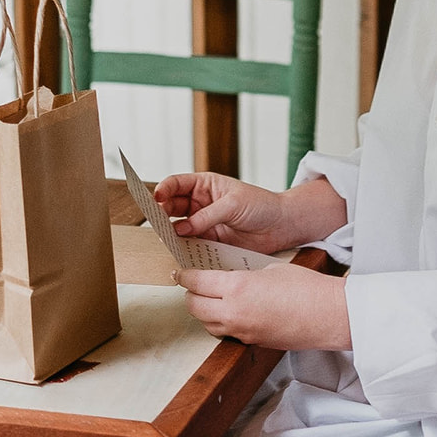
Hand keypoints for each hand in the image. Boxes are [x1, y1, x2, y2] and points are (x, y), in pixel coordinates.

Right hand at [154, 173, 347, 253]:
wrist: (280, 226)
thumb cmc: (261, 205)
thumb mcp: (233, 204)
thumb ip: (207, 216)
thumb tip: (182, 228)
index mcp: (205, 185)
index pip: (177, 184)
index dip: (164, 189)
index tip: (156, 198)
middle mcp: (200, 203)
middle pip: (172, 207)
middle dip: (162, 214)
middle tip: (157, 224)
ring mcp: (203, 223)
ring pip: (178, 227)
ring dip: (170, 234)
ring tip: (166, 240)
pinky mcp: (209, 241)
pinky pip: (190, 244)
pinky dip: (183, 249)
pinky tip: (179, 253)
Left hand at [175, 263, 350, 350]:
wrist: (328, 315)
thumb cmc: (306, 288)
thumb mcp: (270, 269)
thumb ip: (244, 276)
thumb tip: (232, 282)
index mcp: (237, 288)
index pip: (197, 283)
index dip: (185, 276)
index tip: (181, 272)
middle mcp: (234, 312)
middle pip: (195, 307)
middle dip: (190, 295)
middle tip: (191, 285)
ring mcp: (242, 331)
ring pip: (208, 324)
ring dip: (204, 311)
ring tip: (209, 299)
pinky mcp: (253, 342)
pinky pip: (226, 333)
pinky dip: (222, 323)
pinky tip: (231, 313)